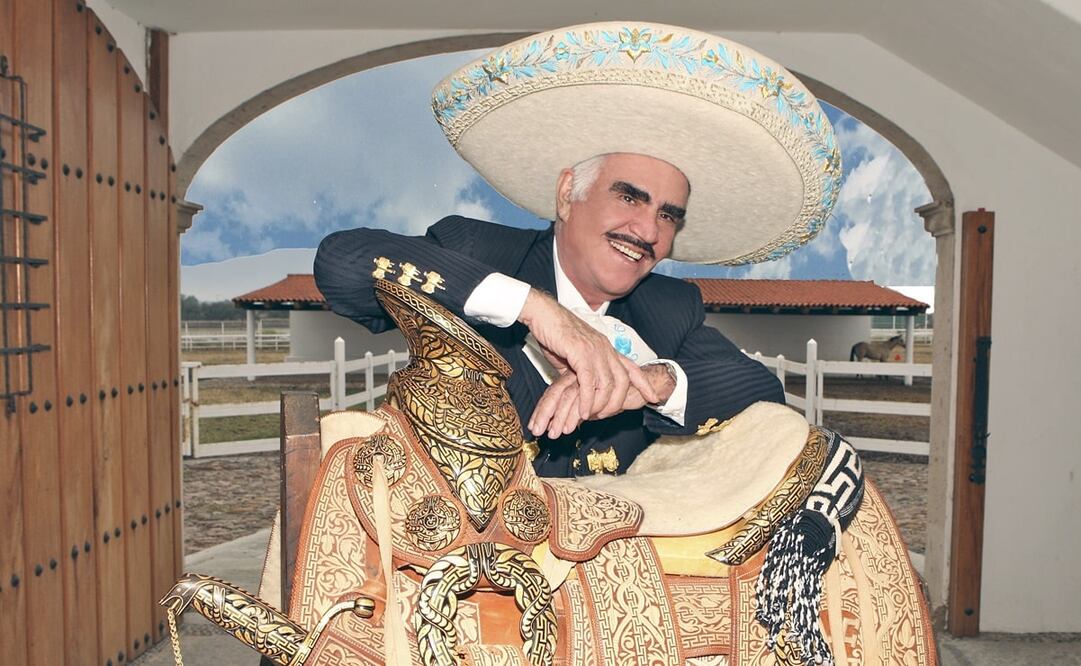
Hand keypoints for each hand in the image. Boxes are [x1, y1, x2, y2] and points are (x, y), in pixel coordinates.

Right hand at [518, 289, 658, 422]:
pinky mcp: (580, 352)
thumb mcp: (572, 356)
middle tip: (607, 416)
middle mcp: (604, 348)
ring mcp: (594, 349)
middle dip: (619, 402)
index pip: (632, 367)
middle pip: (623, 380)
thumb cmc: (554, 333)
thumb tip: (581, 391)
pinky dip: (587, 400)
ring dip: (601, 404)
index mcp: (606, 347)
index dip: (644, 383)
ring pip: (607, 383)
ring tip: (592, 417)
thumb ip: (580, 373)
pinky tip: (583, 411)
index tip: (653, 397)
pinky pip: (589, 382)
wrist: (541, 314)